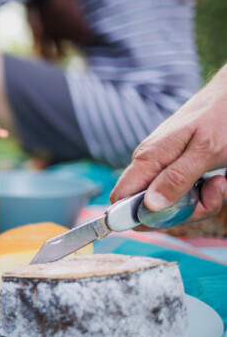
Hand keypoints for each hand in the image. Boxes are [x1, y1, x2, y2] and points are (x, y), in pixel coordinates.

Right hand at [110, 66, 226, 222]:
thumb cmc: (221, 117)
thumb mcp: (205, 152)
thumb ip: (177, 179)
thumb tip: (149, 205)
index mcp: (147, 158)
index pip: (120, 197)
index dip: (136, 216)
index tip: (168, 219)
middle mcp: (149, 164)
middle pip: (148, 208)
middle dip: (182, 212)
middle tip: (210, 195)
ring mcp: (161, 167)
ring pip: (168, 204)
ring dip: (198, 203)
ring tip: (218, 183)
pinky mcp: (174, 168)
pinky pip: (180, 194)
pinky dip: (201, 194)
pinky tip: (216, 180)